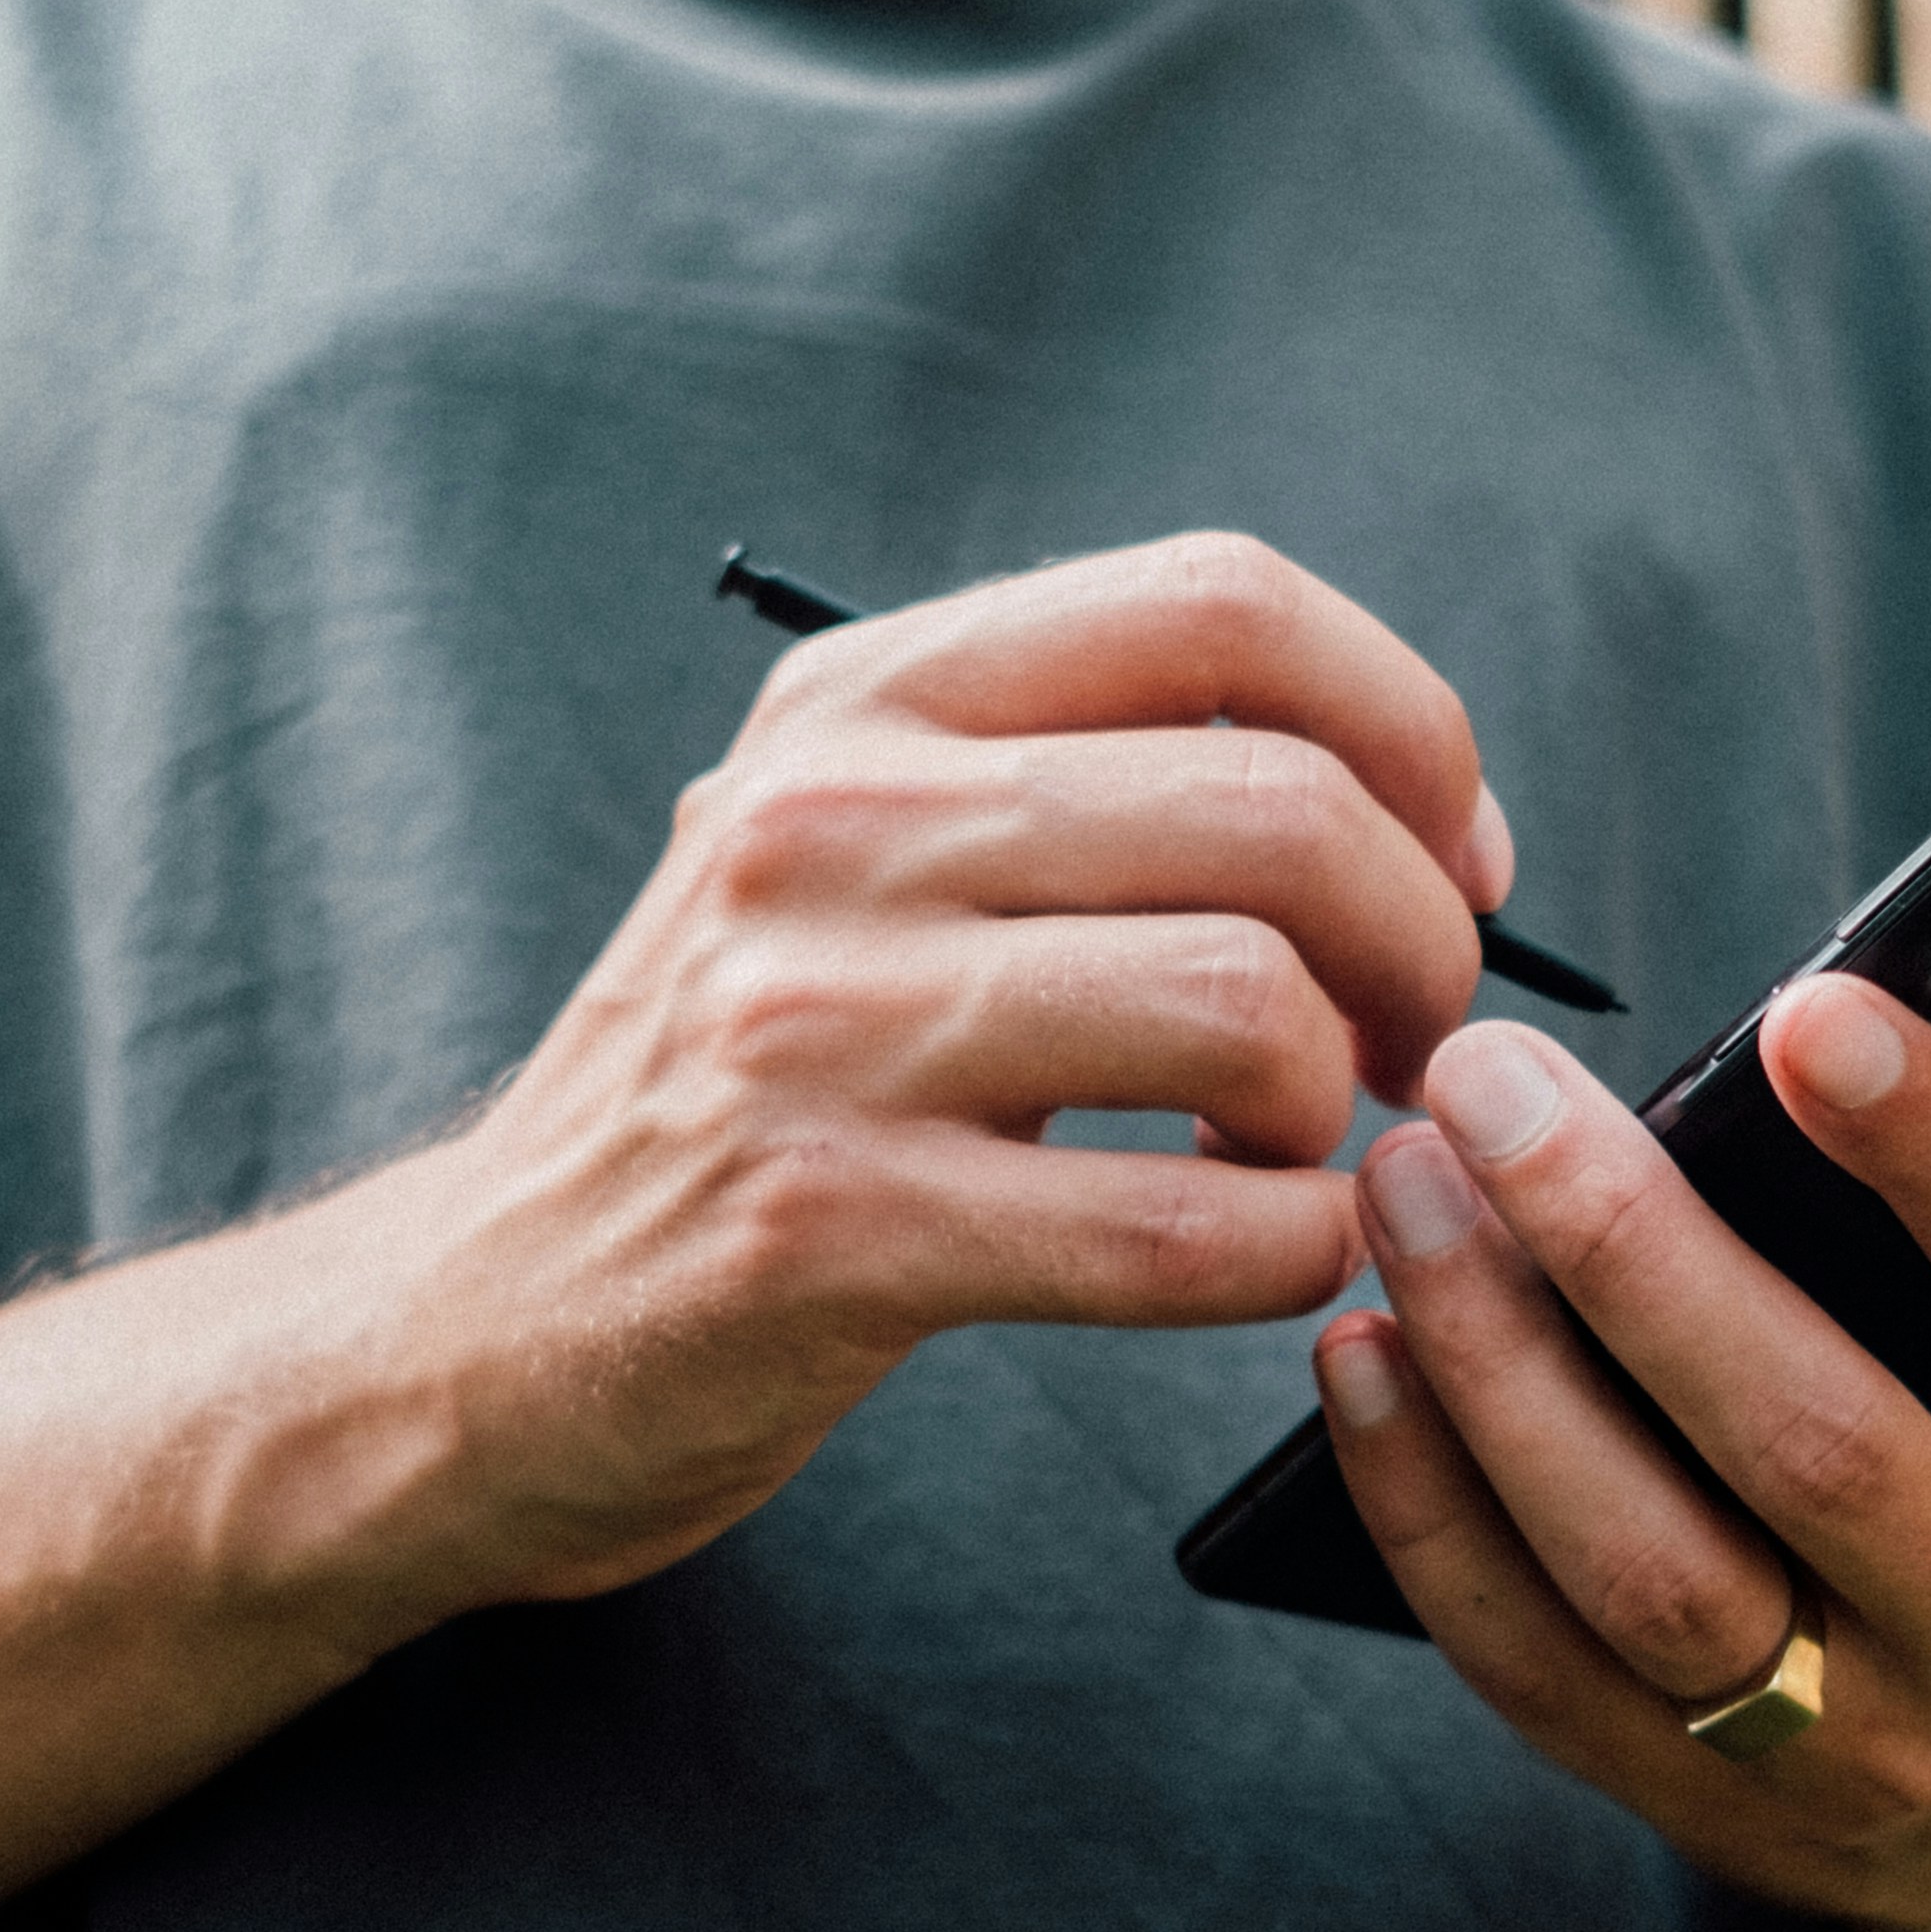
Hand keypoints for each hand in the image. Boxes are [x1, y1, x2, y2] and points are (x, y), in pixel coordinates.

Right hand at [325, 532, 1507, 1619]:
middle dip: (1422, 944)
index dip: (1409, 726)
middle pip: (1277, 808)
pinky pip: (1181, 1228)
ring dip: (1344, 1107)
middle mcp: (826, 828)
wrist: (475, 1327)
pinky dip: (1291, 1253)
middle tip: (1413, 1045)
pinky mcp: (827, 1231)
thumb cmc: (745, 1100)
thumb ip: (1086, 789)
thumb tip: (1423, 807)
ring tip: (1303, 1154)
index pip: (1224, 604)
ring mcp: (813, 1028)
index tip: (1455, 861)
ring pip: (1247, 1005)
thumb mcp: (861, 866)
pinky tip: (1270, 1258)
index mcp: (862, 703)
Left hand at [1310, 974, 1930, 1931]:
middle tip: (1489, 1083)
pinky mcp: (1702, 1806)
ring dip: (1498, 1372)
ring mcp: (1854, 1743)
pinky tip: (1356, 1359)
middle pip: (1810, 1439)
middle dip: (1631, 1250)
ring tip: (1400, 1192)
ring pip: (1647, 1564)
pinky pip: (1533, 1662)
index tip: (1816, 1009)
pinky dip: (1426, 1512)